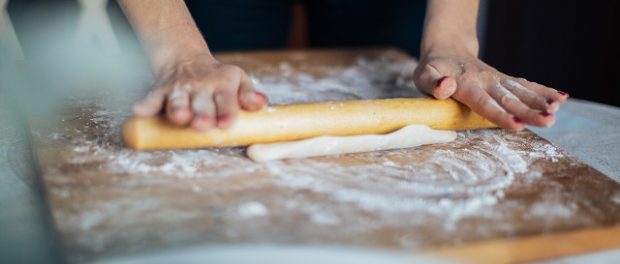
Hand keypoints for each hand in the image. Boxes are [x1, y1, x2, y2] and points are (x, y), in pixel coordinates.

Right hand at [133, 55, 267, 130]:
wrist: (186, 61)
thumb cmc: (219, 79)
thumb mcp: (238, 80)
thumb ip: (249, 95)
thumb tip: (262, 104)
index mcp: (222, 85)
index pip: (227, 99)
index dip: (227, 111)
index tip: (227, 123)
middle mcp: (201, 86)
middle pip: (201, 103)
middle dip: (202, 114)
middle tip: (202, 125)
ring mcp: (179, 88)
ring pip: (177, 100)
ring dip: (177, 109)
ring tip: (178, 118)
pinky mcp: (160, 90)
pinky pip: (151, 98)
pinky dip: (145, 105)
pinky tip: (139, 112)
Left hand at [413, 51, 567, 128]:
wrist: (447, 50)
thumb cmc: (433, 69)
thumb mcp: (423, 75)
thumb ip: (432, 83)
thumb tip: (445, 86)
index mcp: (466, 85)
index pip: (484, 103)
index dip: (500, 115)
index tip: (516, 125)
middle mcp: (486, 81)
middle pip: (509, 99)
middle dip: (529, 111)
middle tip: (548, 121)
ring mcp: (497, 80)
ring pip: (521, 91)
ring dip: (541, 101)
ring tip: (558, 111)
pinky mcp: (504, 80)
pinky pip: (525, 85)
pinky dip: (543, 90)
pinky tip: (562, 98)